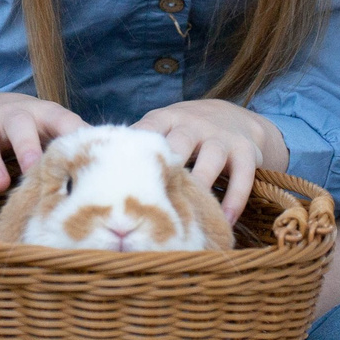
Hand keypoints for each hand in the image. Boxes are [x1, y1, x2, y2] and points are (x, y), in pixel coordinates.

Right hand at [0, 91, 85, 214]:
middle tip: (32, 168)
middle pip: (18, 124)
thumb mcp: (52, 132)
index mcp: (41, 114)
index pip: (60, 118)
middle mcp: (10, 115)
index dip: (70, 130)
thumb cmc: (31, 131)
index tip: (82, 147)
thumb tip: (108, 172)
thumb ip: (74, 149)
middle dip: (26, 145)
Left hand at [131, 99, 288, 222]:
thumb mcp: (163, 129)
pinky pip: (242, 176)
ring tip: (190, 216)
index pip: (147, 130)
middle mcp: (194, 124)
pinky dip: (234, 199)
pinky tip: (225, 221)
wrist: (236, 117)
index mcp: (167, 119)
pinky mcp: (246, 151)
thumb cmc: (186, 132)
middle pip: (179, 143)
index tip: (121, 179)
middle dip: (168, 169)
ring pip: (212, 158)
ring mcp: (222, 136)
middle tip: (153, 201)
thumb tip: (93, 172)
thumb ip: (137, 147)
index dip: (135, 151)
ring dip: (202, 186)